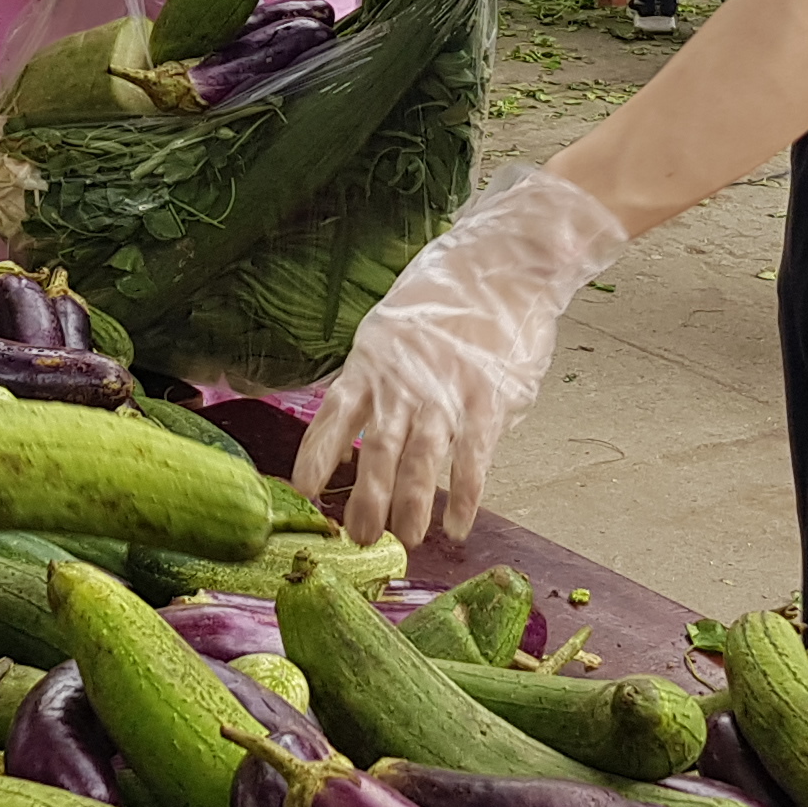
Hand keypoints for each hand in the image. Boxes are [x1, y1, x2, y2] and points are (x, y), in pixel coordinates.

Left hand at [293, 164, 629, 546]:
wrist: (505, 265)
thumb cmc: (448, 295)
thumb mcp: (392, 328)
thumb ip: (379, 378)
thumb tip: (360, 430)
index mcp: (372, 363)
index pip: (333, 418)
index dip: (316, 457)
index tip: (302, 491)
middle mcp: (403, 384)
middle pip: (376, 454)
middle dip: (366, 502)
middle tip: (360, 538)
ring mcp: (446, 395)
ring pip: (420, 465)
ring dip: (411, 508)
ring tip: (406, 541)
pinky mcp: (488, 403)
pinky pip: (472, 461)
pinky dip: (464, 497)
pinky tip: (456, 526)